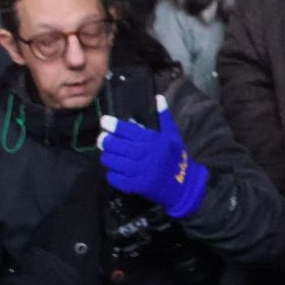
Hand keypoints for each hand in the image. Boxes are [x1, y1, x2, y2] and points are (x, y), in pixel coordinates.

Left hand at [97, 96, 208, 217]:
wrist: (184, 186)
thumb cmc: (177, 158)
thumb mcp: (173, 136)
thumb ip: (164, 117)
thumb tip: (158, 97)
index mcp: (156, 141)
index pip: (130, 131)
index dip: (115, 126)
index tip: (104, 121)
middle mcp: (147, 155)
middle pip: (119, 146)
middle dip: (106, 141)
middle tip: (101, 138)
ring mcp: (141, 172)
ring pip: (114, 162)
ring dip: (108, 157)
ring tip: (108, 153)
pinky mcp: (136, 186)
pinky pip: (116, 178)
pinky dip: (112, 173)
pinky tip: (115, 169)